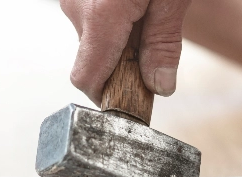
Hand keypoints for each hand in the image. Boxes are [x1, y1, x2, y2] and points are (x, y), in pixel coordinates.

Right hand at [60, 0, 191, 103]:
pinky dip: (114, 20)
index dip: (108, 97)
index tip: (133, 101)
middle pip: (94, 60)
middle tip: (156, 44)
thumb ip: (164, 42)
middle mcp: (78, 7)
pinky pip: (92, 18)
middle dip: (124, 62)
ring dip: (120, 39)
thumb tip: (159, 85)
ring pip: (94, 38)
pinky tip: (137, 3)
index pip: (88, 78)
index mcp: (101, 15)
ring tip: (149, 12)